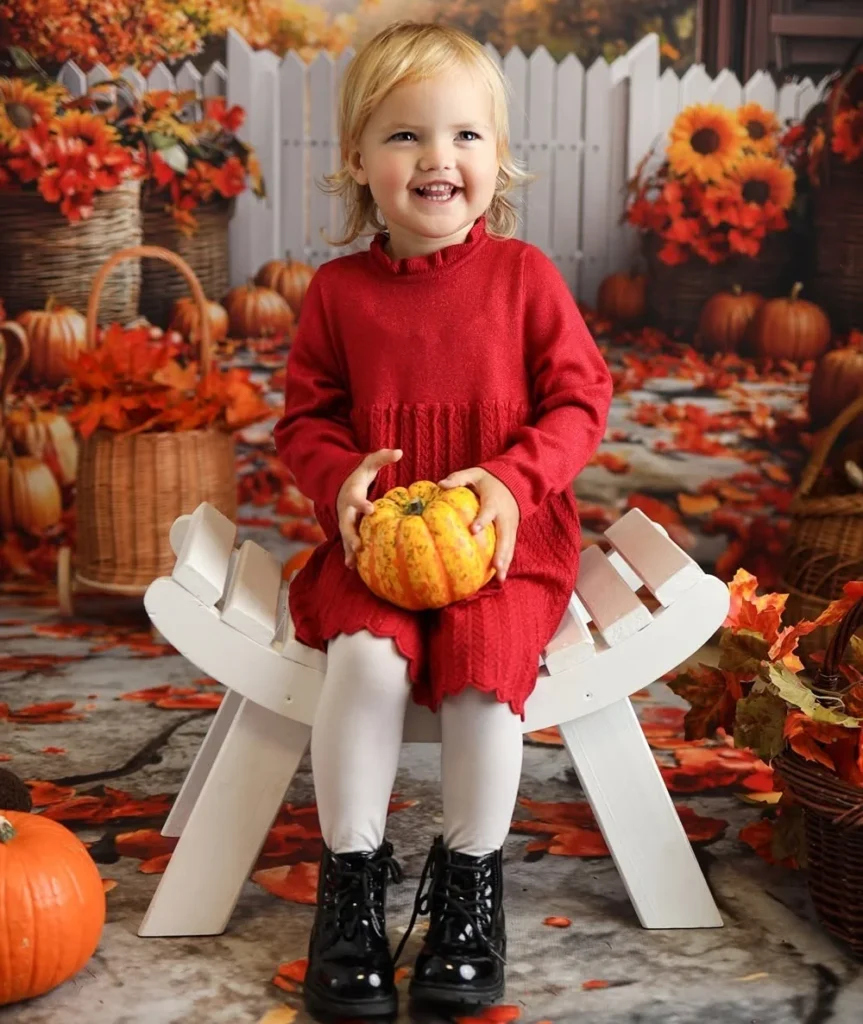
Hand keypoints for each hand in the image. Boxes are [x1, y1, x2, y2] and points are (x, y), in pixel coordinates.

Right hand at [337, 448, 401, 567]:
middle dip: (351, 535)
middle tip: (358, 545)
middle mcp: (346, 510)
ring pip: (345, 537)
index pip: (356, 499)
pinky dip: (349, 554)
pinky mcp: (347, 528)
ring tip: (352, 564)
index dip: (362, 504)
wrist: (340, 483)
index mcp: (352, 494)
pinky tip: (353, 567)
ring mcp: (345, 520)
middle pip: (346, 524)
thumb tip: (399, 451)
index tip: (370, 509)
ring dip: (348, 549)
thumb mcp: (369, 462)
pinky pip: (347, 543)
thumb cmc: (359, 473)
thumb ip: (382, 457)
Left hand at [438, 467, 519, 580]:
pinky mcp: (512, 532)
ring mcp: (511, 526)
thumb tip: (440, 484)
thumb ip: (459, 479)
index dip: (482, 520)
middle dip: (501, 552)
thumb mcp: (474, 474)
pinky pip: (510, 548)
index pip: (488, 512)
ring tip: (499, 578)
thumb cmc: (489, 480)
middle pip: (504, 536)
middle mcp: (504, 516)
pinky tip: (498, 577)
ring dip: (505, 561)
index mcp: (494, 502)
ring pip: (509, 546)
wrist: (515, 482)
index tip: (474, 530)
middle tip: (496, 566)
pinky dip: (506, 561)